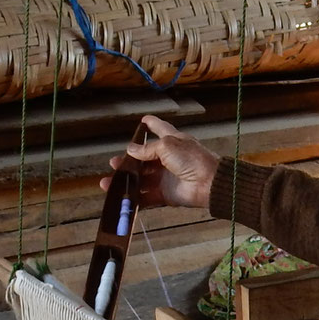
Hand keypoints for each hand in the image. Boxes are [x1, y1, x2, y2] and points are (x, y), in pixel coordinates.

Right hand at [103, 115, 220, 210]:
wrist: (208, 183)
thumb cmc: (192, 159)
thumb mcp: (168, 146)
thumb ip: (148, 148)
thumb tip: (131, 150)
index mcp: (172, 141)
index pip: (160, 129)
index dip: (151, 124)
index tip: (143, 120)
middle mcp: (168, 159)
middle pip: (145, 159)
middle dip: (129, 161)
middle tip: (115, 163)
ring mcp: (166, 177)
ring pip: (142, 179)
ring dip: (127, 181)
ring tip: (110, 182)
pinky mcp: (165, 194)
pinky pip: (147, 197)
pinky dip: (134, 198)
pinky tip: (121, 197)